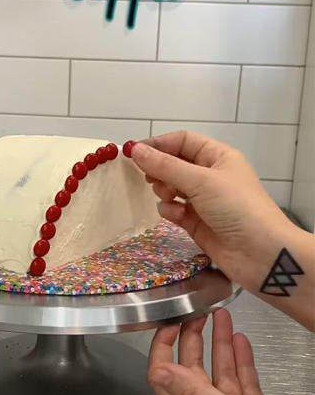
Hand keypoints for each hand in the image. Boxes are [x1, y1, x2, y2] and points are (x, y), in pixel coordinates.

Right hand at [130, 131, 287, 285]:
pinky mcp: (196, 221)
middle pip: (174, 164)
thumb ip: (165, 166)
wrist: (260, 253)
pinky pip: (173, 209)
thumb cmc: (236, 207)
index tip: (134, 152)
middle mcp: (210, 175)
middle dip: (159, 170)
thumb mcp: (201, 181)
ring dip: (164, 191)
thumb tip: (135, 150)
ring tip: (168, 197)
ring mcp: (203, 199)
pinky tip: (177, 216)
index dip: (159, 144)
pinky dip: (170, 211)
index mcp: (218, 157)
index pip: (183, 141)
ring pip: (171, 187)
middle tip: (148, 178)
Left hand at [149, 309, 314, 394]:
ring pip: (220, 375)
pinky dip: (241, 362)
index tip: (170, 324)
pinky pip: (243, 385)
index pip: (165, 381)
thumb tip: (158, 370)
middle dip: (191, 342)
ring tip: (221, 317)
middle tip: (198, 313)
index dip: (163, 351)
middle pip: (191, 373)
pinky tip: (242, 342)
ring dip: (219, 346)